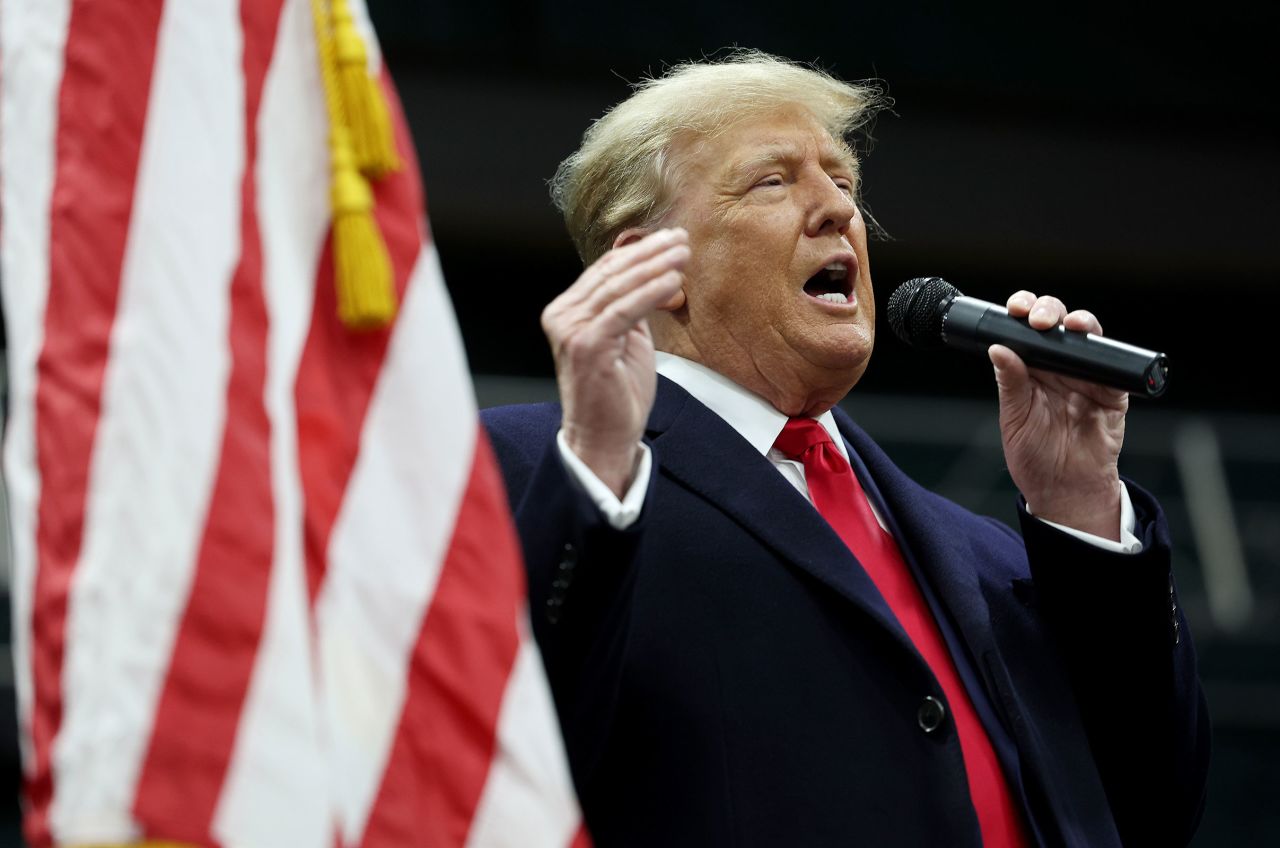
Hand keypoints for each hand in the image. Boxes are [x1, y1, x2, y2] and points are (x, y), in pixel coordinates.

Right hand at [541, 228, 689, 496]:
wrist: (603, 438)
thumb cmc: (616, 394)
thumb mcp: (626, 341)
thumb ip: (631, 309)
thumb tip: (654, 276)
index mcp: (567, 312)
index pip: (604, 271)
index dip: (638, 251)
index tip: (669, 240)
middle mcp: (562, 316)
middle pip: (610, 273)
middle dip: (649, 252)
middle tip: (681, 238)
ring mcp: (571, 330)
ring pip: (618, 287)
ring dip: (654, 266)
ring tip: (683, 253)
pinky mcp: (586, 345)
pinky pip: (623, 310)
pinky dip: (650, 292)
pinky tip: (673, 280)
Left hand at [989, 291, 1128, 539]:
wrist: (1063, 489)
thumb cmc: (1034, 455)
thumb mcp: (1014, 418)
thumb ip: (1010, 383)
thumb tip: (997, 348)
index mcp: (1030, 367)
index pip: (1026, 329)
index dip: (1023, 310)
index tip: (1015, 308)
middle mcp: (1059, 366)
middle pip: (1057, 322)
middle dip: (1048, 310)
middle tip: (1039, 319)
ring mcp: (1087, 376)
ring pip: (1087, 335)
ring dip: (1080, 322)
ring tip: (1070, 324)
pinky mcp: (1112, 392)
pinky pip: (1115, 368)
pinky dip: (1108, 357)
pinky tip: (1095, 350)